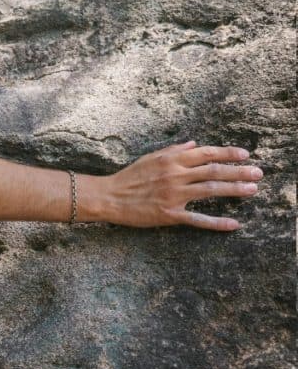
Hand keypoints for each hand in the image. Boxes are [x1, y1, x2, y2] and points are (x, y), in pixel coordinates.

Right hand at [104, 141, 261, 230]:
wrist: (109, 197)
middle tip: (258, 173)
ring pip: (210, 191)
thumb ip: (174, 151)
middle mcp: (175, 175)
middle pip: (213, 171)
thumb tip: (194, 144)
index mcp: (171, 160)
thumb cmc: (129, 177)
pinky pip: (198, 219)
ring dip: (234, 190)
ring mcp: (173, 195)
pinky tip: (233, 224)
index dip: (227, 153)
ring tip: (252, 190)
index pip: (205, 153)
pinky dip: (216, 222)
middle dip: (238, 171)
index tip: (244, 154)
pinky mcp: (170, 214)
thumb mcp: (150, 157)